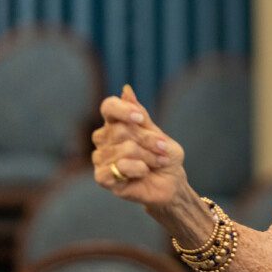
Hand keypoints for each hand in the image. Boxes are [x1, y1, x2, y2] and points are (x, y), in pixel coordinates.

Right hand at [92, 85, 187, 207]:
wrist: (171, 182)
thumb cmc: (164, 156)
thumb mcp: (158, 133)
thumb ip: (140, 115)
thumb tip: (125, 90)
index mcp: (115, 123)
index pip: (108, 107)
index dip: (123, 110)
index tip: (140, 119)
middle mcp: (104, 138)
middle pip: (122, 130)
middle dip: (149, 141)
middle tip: (162, 149)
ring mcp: (101, 158)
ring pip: (124, 149)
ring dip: (149, 157)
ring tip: (157, 162)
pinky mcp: (102, 177)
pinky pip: (118, 167)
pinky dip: (138, 169)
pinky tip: (144, 172)